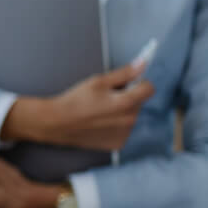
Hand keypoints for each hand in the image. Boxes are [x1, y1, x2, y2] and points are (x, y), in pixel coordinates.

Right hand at [3, 60, 153, 151]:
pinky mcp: (117, 144)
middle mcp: (129, 121)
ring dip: (121, 111)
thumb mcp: (98, 81)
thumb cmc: (76, 99)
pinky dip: (115, 125)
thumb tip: (143, 64)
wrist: (58, 123)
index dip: (140, 82)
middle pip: (138, 102)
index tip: (129, 82)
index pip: (149, 89)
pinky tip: (99, 122)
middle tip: (105, 97)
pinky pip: (124, 129)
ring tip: (100, 110)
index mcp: (126, 103)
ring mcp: (124, 134)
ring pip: (131, 116)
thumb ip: (124, 73)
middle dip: (127, 96)